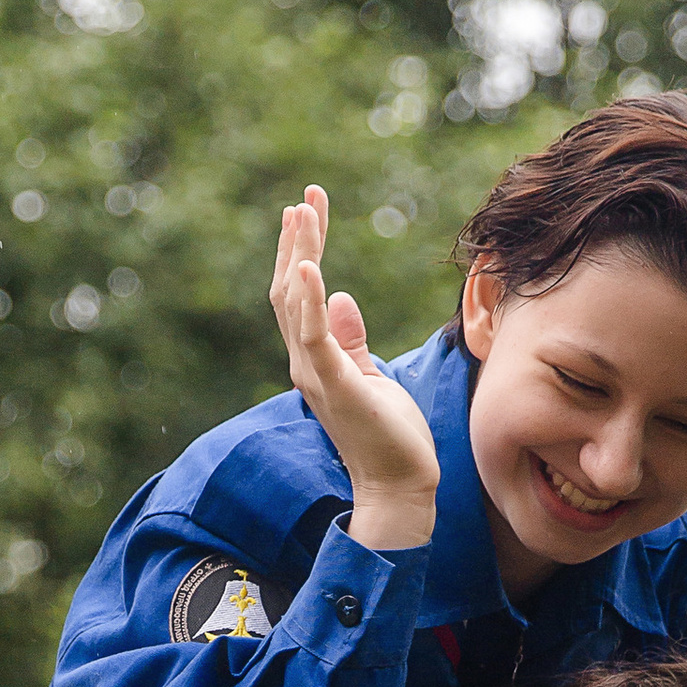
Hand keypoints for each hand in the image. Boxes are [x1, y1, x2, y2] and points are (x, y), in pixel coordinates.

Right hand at [270, 185, 438, 551]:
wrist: (398, 486)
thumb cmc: (389, 437)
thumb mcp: (372, 376)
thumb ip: (353, 340)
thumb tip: (342, 299)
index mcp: (315, 360)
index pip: (300, 297)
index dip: (302, 251)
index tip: (310, 209)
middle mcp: (306, 364)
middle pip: (288, 293)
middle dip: (295, 243)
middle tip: (305, 199)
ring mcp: (317, 375)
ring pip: (295, 306)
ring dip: (297, 257)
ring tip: (302, 215)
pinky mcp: (337, 386)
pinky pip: (314, 338)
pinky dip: (309, 301)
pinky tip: (308, 268)